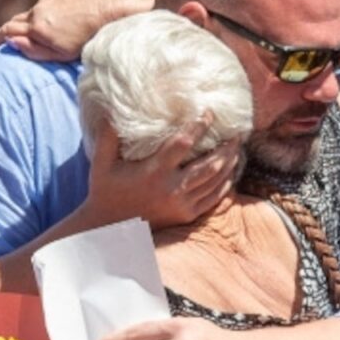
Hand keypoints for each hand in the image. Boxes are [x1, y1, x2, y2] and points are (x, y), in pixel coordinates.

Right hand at [0, 0, 156, 61]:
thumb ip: (33, 49)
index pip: (7, 31)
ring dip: (24, 23)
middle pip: (14, 21)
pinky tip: (45, 23)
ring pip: (27, 14)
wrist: (106, 11)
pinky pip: (39, 6)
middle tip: (4, 40)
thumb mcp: (59, 54)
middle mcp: (37, 11)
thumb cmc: (85, 39)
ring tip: (26, 34)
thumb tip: (11, 42)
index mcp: (37, 27)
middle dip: (8, 31)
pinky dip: (37, 15)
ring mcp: (46, 1)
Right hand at [82, 119, 241, 230]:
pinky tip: (231, 173)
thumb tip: (110, 110)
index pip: (184, 143)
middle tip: (237, 133)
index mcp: (155, 171)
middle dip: (227, 147)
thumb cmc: (105, 193)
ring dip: (230, 164)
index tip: (209, 113)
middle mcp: (172, 188)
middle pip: (210, 164)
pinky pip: (212, 199)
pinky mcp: (185, 216)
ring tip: (237, 148)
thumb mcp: (101, 164)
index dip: (199, 126)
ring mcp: (181, 204)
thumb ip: (107, 137)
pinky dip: (225, 185)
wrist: (109, 230)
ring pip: (215, 181)